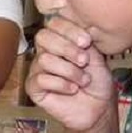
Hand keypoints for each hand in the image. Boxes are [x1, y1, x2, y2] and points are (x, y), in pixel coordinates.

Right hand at [26, 17, 116, 132]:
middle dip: (67, 48)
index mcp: (61, 41)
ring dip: (69, 71)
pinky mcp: (33, 87)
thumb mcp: (97, 58)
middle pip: (43, 37)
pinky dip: (61, 84)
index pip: (54, 23)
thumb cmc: (97, 83)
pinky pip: (41, 79)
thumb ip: (84, 43)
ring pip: (44, 59)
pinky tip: (72, 90)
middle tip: (83, 61)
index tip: (86, 42)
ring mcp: (38, 69)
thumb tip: (76, 35)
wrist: (98, 109)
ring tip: (82, 80)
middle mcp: (47, 52)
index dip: (69, 30)